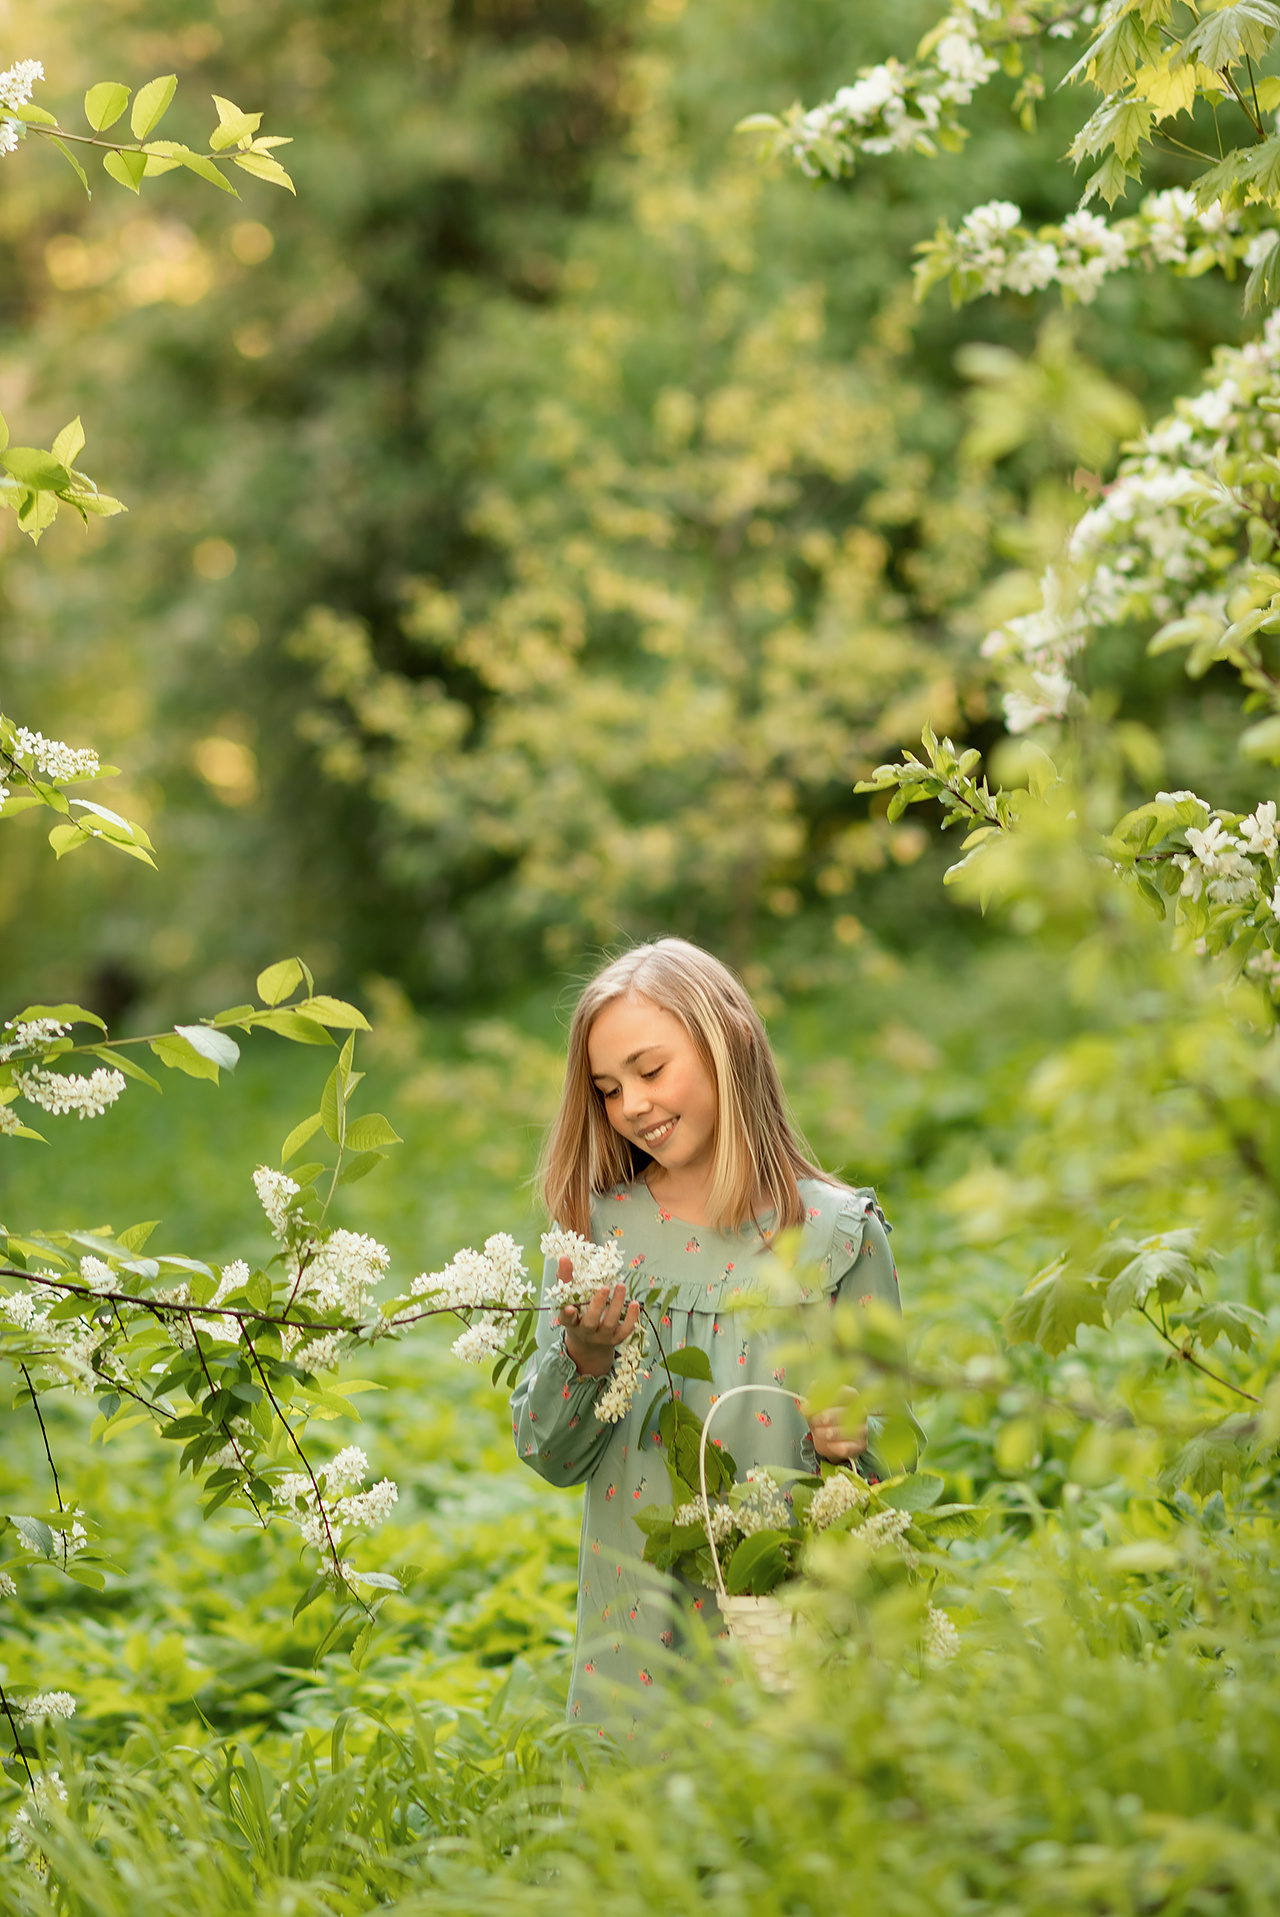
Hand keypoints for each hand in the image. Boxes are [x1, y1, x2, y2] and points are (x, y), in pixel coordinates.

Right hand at [556, 1259, 640, 1376]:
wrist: (588, 1344)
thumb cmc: (577, 1314)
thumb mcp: (568, 1298)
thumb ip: (566, 1278)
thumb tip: (565, 1257)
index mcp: (570, 1322)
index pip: (566, 1319)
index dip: (568, 1315)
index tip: (570, 1308)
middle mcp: (585, 1332)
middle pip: (590, 1322)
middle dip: (597, 1305)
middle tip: (604, 1287)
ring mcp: (601, 1337)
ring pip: (609, 1324)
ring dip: (616, 1305)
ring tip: (621, 1286)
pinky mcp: (615, 1339)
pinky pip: (625, 1330)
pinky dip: (631, 1318)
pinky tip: (635, 1303)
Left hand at [805, 1388, 867, 1463]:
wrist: (827, 1440)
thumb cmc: (822, 1419)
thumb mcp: (814, 1407)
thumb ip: (811, 1402)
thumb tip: (806, 1404)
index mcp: (851, 1397)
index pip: (846, 1392)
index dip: (829, 1397)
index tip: (813, 1404)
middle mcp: (861, 1411)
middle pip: (845, 1412)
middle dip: (824, 1417)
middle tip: (813, 1420)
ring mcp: (863, 1429)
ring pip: (846, 1430)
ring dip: (827, 1432)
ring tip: (819, 1432)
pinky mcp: (861, 1445)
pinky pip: (847, 1447)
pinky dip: (835, 1446)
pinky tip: (829, 1444)